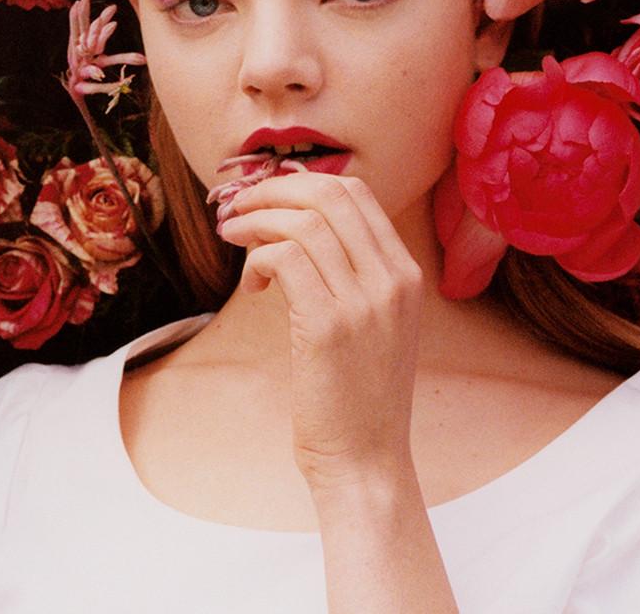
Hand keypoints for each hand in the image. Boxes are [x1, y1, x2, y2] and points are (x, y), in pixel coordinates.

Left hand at [218, 172, 424, 492]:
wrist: (366, 457)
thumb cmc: (361, 391)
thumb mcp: (379, 320)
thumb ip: (355, 271)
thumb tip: (299, 224)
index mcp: (406, 272)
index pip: (358, 193)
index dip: (304, 183)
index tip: (269, 195)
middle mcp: (392, 279)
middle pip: (330, 195)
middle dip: (275, 190)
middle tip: (240, 205)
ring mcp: (364, 302)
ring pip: (303, 224)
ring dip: (257, 221)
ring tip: (233, 237)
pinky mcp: (328, 327)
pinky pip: (285, 261)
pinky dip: (257, 260)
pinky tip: (251, 285)